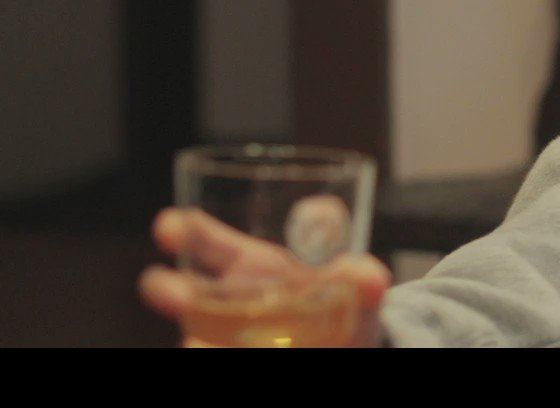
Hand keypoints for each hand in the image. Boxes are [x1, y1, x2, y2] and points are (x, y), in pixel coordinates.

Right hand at [139, 207, 392, 346]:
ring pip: (192, 332)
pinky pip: (203, 349)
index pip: (209, 241)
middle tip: (174, 295)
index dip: (186, 229)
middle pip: (180, 288)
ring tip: (196, 338)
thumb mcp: (358, 291)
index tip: (169, 226)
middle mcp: (224, 300)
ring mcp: (218, 333)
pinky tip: (210, 349)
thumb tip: (372, 279)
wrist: (341, 346)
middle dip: (169, 290)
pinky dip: (205, 349)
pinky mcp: (213, 351)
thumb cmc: (343, 310)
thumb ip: (363, 281)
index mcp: (249, 265)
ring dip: (191, 335)